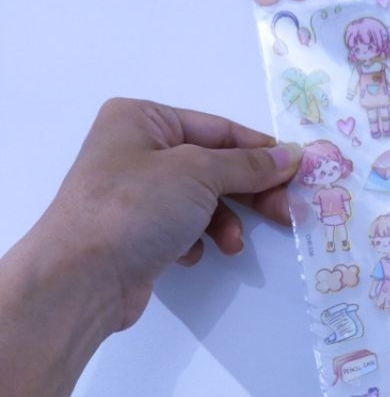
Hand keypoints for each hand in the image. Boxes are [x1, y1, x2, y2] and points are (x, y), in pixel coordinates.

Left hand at [39, 97, 300, 332]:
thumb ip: (248, 165)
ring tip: (231, 245)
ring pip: (203, 202)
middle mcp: (137, 152)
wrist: (84, 277)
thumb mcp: (198, 173)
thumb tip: (290, 156)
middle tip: (287, 214)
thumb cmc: (136, 207)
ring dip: (225, 224)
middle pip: (214, 167)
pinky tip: (189, 254)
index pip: (219, 130)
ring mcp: (137, 195)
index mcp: (143, 120)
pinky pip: (184, 229)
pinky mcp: (140, 233)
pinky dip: (197, 241)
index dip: (261, 151)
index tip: (298, 172)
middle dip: (251, 193)